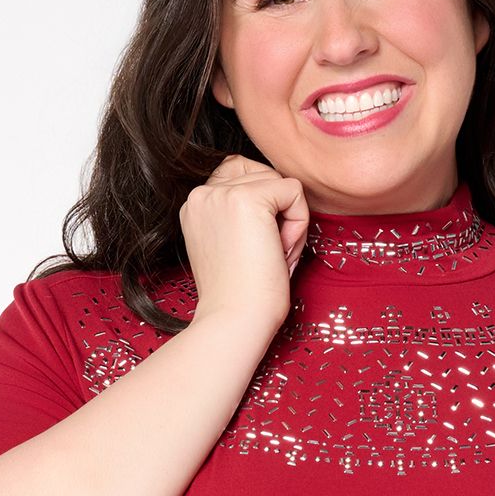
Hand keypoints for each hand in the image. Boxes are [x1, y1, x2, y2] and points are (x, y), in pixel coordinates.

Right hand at [178, 155, 309, 337]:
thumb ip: (239, 215)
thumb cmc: (240, 295)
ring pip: (281, 184)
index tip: (255, 249)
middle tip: (268, 255)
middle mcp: (201, 193)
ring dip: (289, 221)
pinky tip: (281, 252)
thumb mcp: (230, 244)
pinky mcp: (248, 199)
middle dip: (276, 213)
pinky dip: (299, 223)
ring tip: (273, 255)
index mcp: (195, 205)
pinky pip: (295, 191)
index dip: (262, 208)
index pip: (240, 175)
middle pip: (263, 175)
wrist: (235, 320)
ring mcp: (222, 193)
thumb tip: (279, 191)